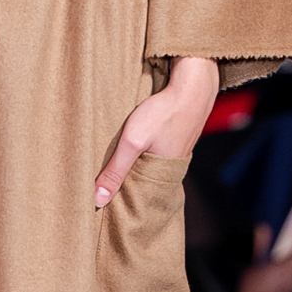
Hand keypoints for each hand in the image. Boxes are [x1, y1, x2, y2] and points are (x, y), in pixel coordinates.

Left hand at [94, 55, 217, 204]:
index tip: (99, 203)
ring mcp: (176, 154)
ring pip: (148, 167)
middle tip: (101, 187)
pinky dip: (142, 154)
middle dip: (124, 185)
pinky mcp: (175, 141)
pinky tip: (132, 149)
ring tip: (112, 169)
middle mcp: (172, 170)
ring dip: (132, 168)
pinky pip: (154, 154)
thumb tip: (98, 200)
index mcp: (163, 177)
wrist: (193, 87)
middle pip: (142, 183)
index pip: (137, 198)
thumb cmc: (163, 113)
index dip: (119, 199)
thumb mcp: (132, 141)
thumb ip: (115, 170)